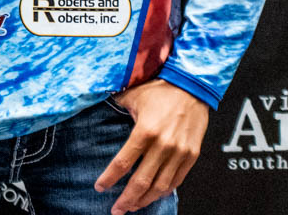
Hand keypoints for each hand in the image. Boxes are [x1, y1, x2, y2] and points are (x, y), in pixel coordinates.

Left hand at [94, 80, 207, 214]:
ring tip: (133, 206)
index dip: (109, 178)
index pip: (123, 163)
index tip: (100, 187)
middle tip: (116, 209)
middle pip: (141, 181)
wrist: (193, 85)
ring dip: (145, 200)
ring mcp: (179, 152)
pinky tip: (154, 195)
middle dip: (126, 199)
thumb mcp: (133, 94)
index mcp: (144, 131)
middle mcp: (163, 145)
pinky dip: (164, 191)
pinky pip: (177, 180)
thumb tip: (95, 104)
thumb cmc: (160, 89)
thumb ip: (116, 105)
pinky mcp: (192, 155)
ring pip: (160, 186)